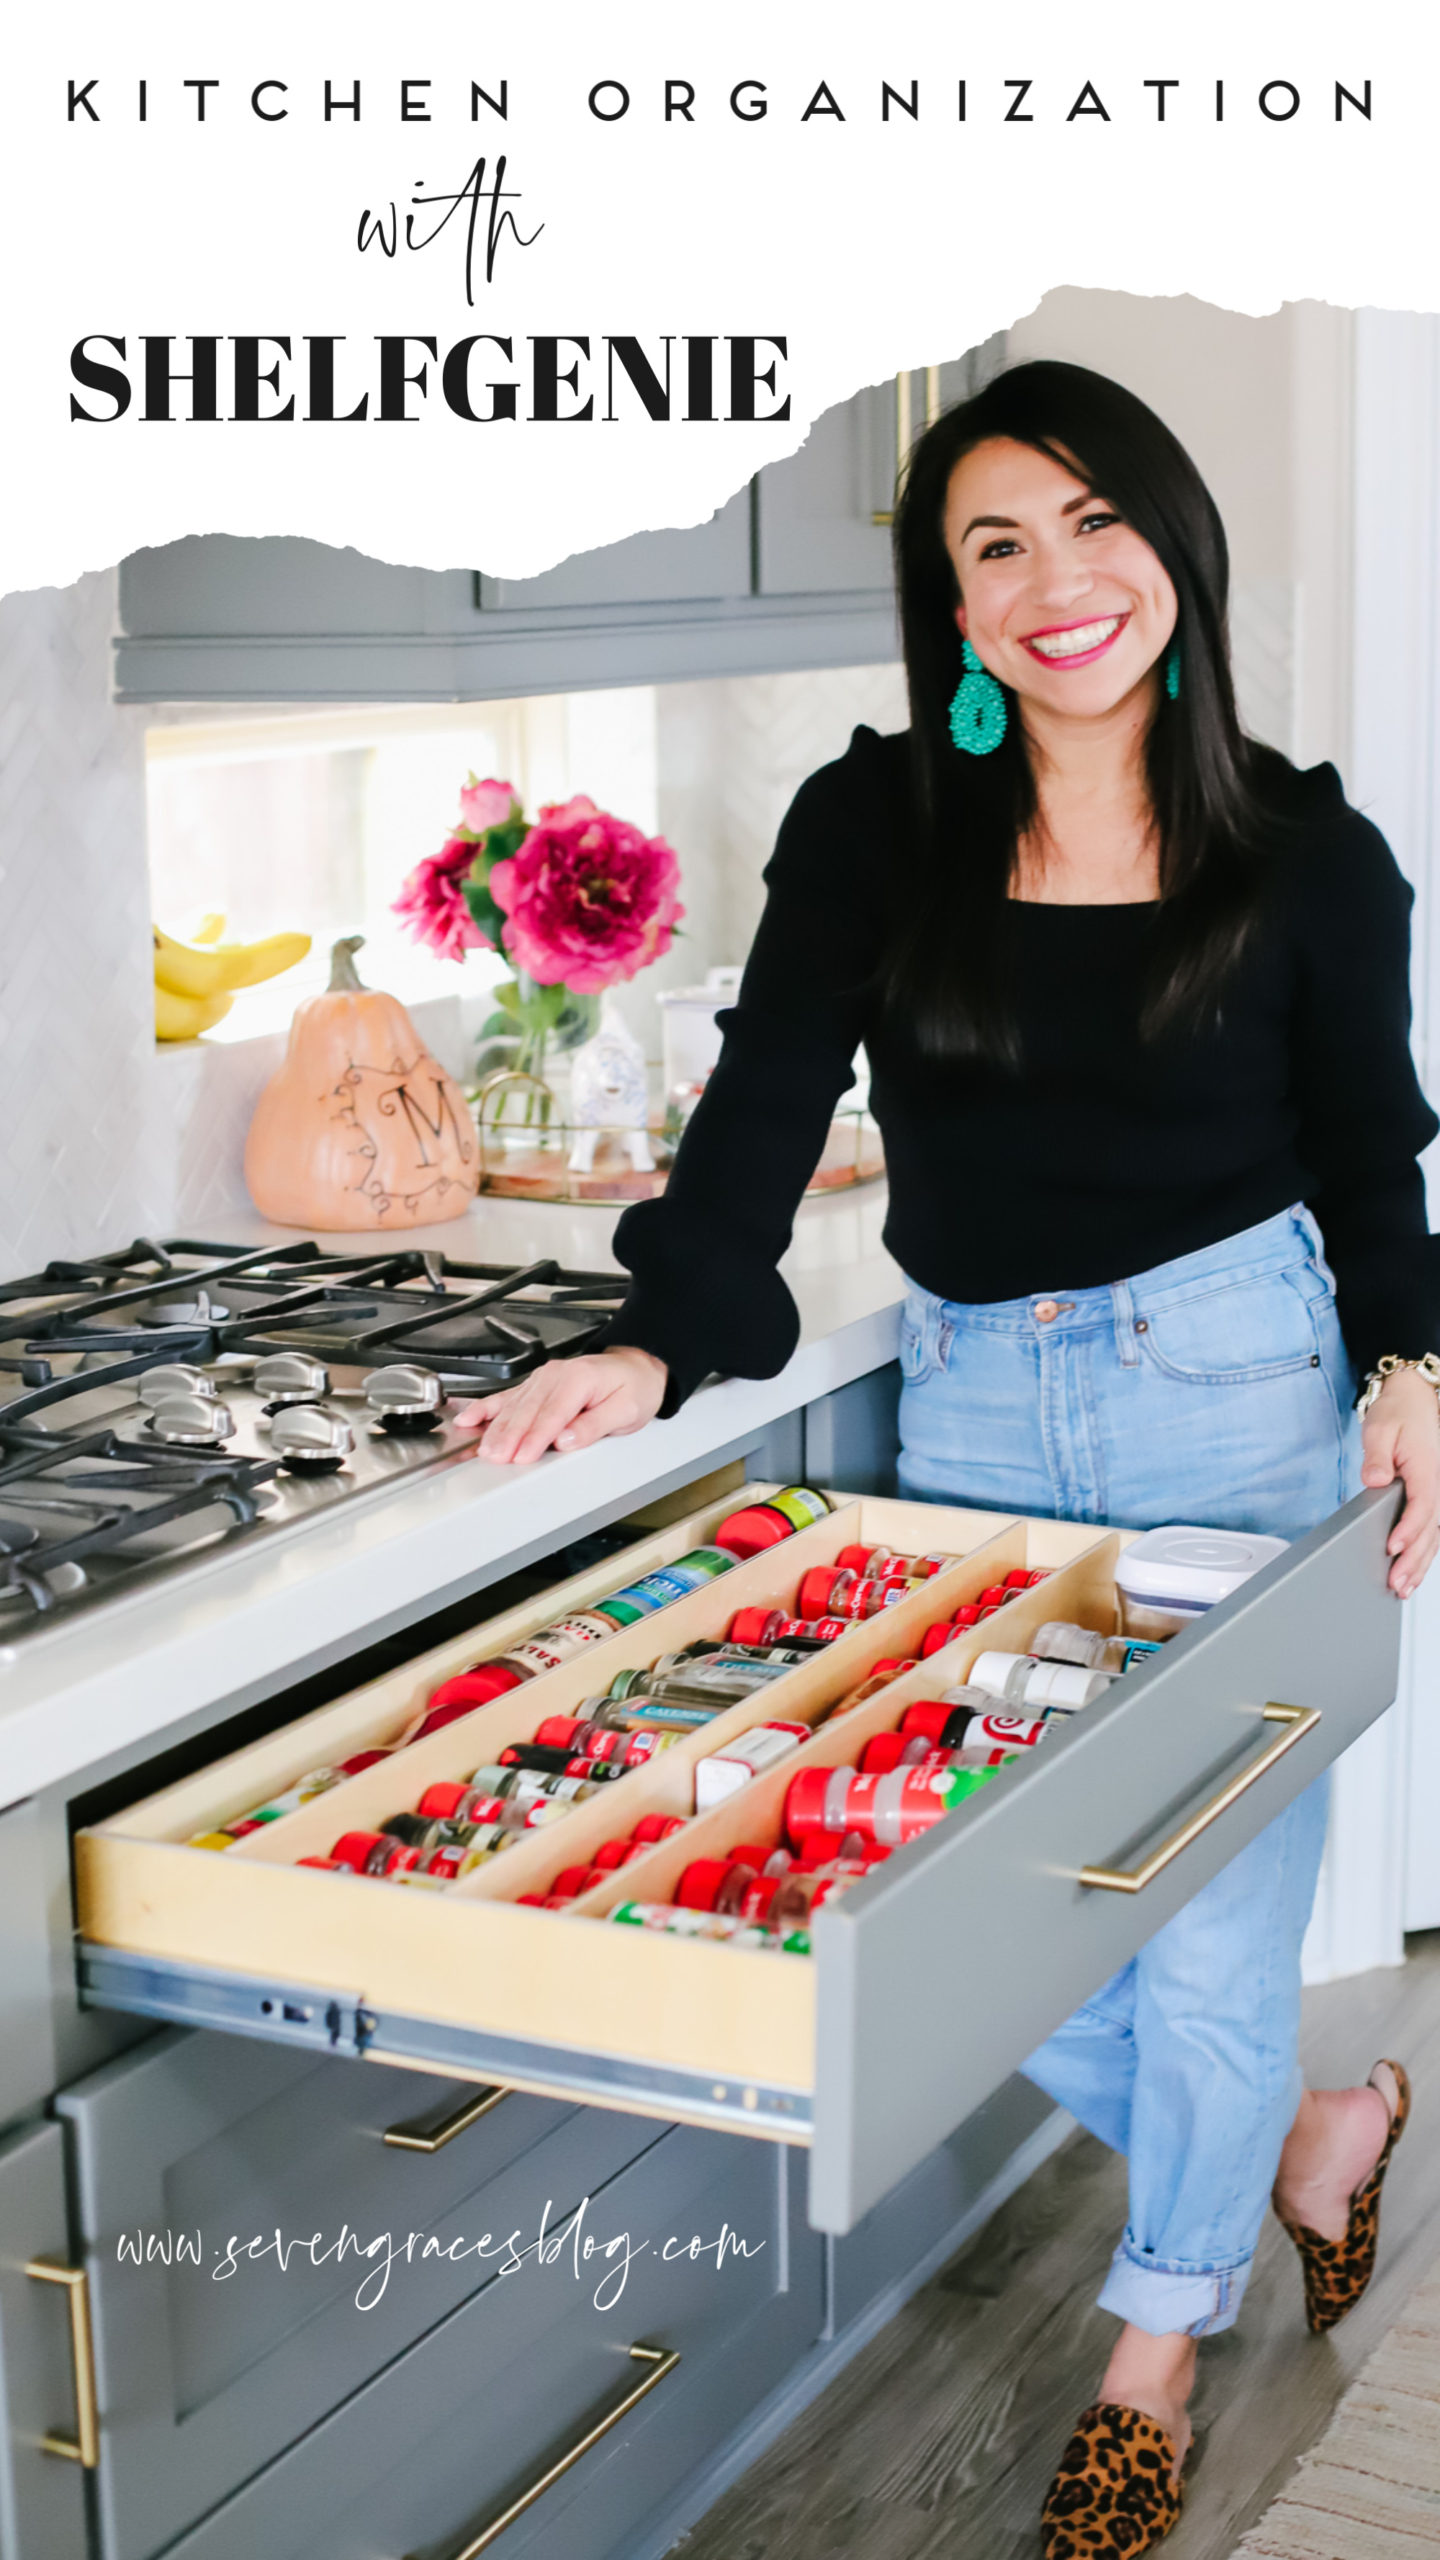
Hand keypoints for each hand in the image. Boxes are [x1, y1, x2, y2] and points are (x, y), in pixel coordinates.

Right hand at [456, 1347, 668, 1465]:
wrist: (635, 1368)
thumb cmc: (633, 1388)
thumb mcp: (626, 1410)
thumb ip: (594, 1425)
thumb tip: (567, 1440)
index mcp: (579, 1379)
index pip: (552, 1414)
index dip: (536, 1438)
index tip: (523, 1457)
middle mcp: (556, 1375)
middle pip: (527, 1411)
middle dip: (509, 1436)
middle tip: (495, 1458)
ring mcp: (543, 1379)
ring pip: (513, 1407)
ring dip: (496, 1429)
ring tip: (484, 1449)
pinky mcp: (536, 1385)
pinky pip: (507, 1397)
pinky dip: (486, 1409)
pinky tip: (469, 1419)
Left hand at [1361, 1367, 1439, 1595]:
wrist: (1413, 1399)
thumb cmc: (1398, 1412)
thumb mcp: (1380, 1428)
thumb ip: (1377, 1456)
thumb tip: (1374, 1478)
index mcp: (1427, 1469)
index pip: (1421, 1505)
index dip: (1408, 1529)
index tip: (1393, 1546)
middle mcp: (1436, 1485)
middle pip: (1429, 1530)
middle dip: (1413, 1559)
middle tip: (1397, 1582)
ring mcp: (1435, 1492)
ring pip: (1432, 1536)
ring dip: (1419, 1563)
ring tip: (1403, 1588)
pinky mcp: (1429, 1496)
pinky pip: (1430, 1530)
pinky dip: (1422, 1553)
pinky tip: (1412, 1572)